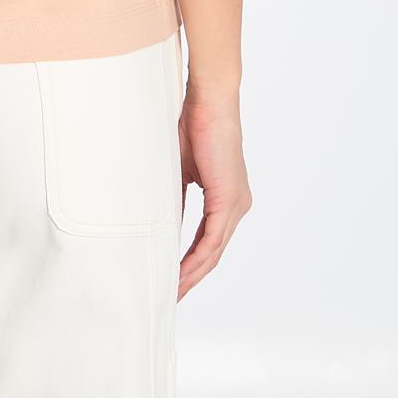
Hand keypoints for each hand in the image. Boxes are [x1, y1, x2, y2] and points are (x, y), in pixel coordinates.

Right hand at [177, 86, 251, 299]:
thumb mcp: (179, 169)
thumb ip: (175, 197)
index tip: (170, 278)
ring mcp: (236, 205)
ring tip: (171, 292)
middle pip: (212, 254)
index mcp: (227, 197)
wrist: (208, 101)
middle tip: (169, 296)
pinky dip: (194, 259)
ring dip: (191, 274)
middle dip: (190, 276)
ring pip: (213, 253)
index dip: (189, 262)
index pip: (207, 241)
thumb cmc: (193, 124)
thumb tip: (160, 222)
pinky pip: (211, 241)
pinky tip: (178, 273)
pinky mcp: (229, 201)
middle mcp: (237, 205)